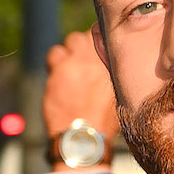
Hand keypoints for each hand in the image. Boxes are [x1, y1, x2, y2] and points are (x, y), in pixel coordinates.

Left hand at [42, 31, 118, 152]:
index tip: (95, 50)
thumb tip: (110, 64)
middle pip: (85, 36)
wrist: (84, 137)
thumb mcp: (118, 96)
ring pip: (68, 43)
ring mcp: (75, 63)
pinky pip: (54, 55)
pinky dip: (54, 64)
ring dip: (67, 54)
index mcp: (113, 65)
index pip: (105, 37)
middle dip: (82, 46)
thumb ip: (114, 75)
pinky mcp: (58, 71)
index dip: (99, 42)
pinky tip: (58, 79)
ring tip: (68, 72)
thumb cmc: (103, 122)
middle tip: (80, 61)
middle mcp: (95, 59)